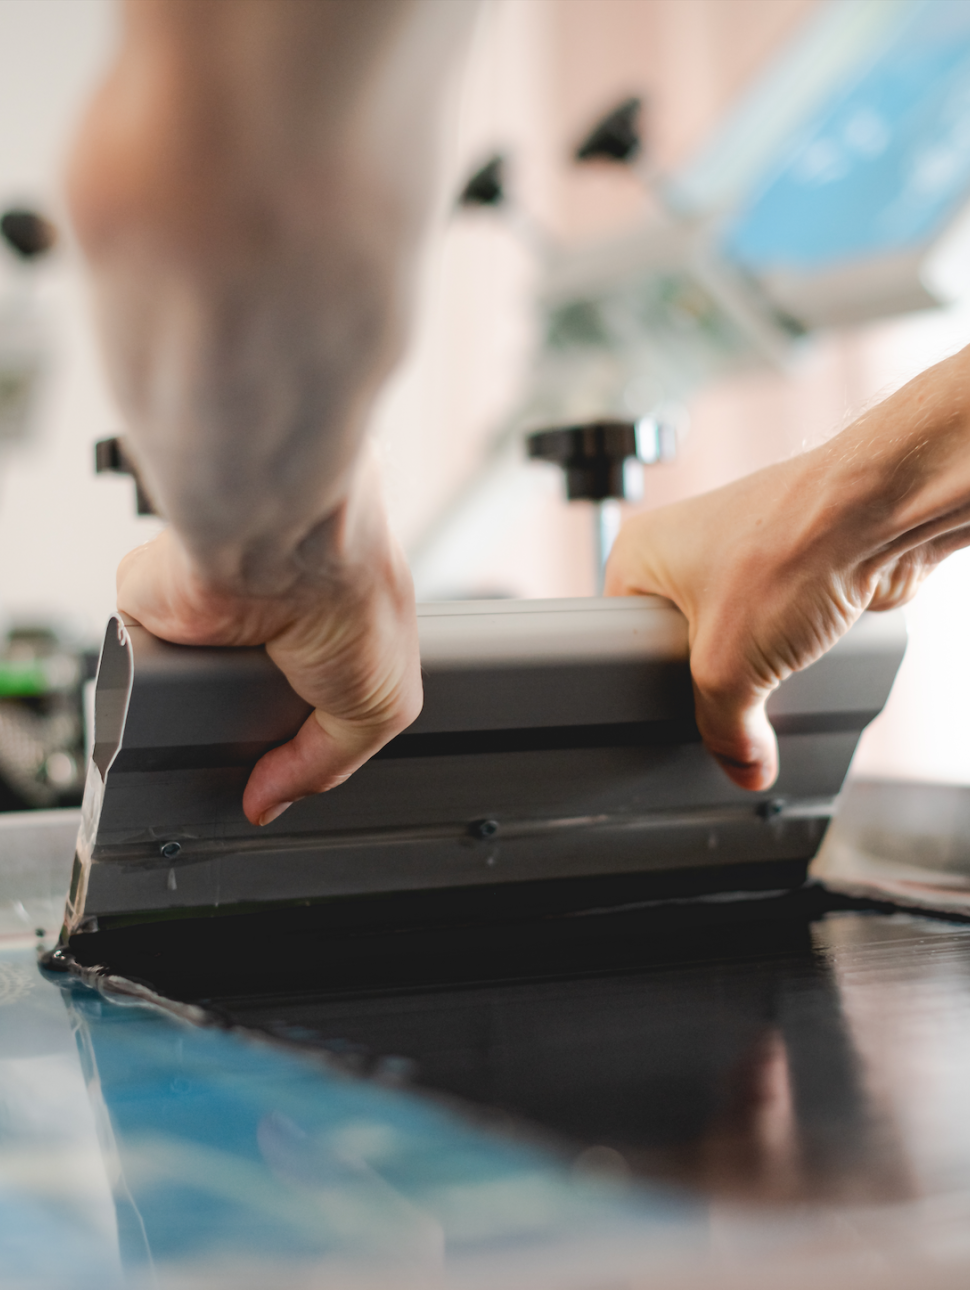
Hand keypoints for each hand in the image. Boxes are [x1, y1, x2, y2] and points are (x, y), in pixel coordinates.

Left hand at [116, 463, 421, 825]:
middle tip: (246, 750)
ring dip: (193, 705)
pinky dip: (149, 678)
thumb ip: (326, 765)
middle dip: (238, 729)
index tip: (277, 778)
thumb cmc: (352, 593)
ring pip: (183, 687)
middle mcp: (266, 617)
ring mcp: (208, 611)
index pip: (301, 699)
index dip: (290, 742)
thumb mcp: (383, 707)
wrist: (283, 547)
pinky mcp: (154, 604)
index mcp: (329, 628)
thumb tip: (269, 802)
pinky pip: (137, 660)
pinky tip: (176, 681)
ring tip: (213, 709)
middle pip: (236, 700)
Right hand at [605, 446, 944, 791]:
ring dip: (757, 664)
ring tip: (771, 665)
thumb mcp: (727, 668)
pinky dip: (794, 647)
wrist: (878, 513)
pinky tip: (805, 652)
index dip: (643, 686)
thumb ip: (724, 732)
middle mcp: (684, 545)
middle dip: (709, 681)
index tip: (668, 715)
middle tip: (723, 693)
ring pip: (735, 639)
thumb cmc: (791, 545)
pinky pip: (778, 629)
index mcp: (638, 553)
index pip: (618, 642)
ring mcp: (740, 554)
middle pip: (680, 648)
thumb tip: (741, 765)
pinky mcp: (790, 567)